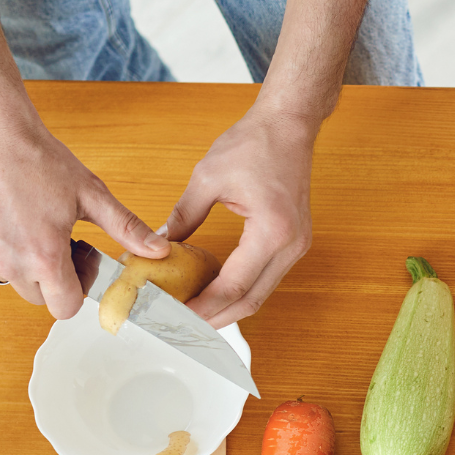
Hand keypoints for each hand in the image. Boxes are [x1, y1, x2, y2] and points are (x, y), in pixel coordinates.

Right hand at [0, 125, 167, 318]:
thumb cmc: (38, 160)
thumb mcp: (91, 194)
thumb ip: (125, 228)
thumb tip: (158, 250)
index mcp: (43, 256)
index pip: (64, 308)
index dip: (76, 288)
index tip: (77, 262)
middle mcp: (8, 264)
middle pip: (39, 296)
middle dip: (51, 276)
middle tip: (56, 239)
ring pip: (12, 281)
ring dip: (23, 263)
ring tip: (29, 224)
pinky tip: (4, 220)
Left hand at [166, 106, 320, 327]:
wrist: (289, 125)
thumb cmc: (254, 144)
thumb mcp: (207, 179)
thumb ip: (183, 218)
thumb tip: (158, 246)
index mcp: (271, 231)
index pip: (233, 285)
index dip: (203, 307)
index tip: (176, 316)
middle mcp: (290, 245)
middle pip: (251, 301)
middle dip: (216, 319)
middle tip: (183, 328)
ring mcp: (296, 246)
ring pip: (261, 294)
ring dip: (229, 307)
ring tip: (196, 314)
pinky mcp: (294, 242)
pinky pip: (267, 277)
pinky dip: (241, 289)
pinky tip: (216, 290)